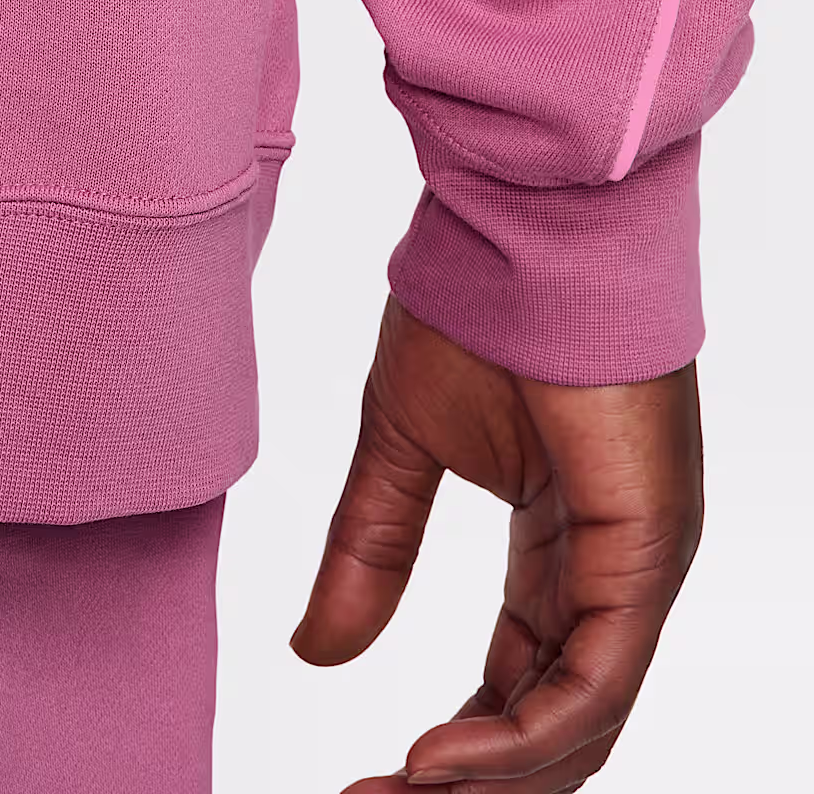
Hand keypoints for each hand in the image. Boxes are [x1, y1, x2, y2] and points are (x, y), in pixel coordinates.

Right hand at [290, 294, 702, 791]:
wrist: (515, 226)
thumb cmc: (470, 307)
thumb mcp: (397, 447)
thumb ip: (370, 548)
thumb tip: (318, 654)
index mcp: (566, 549)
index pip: (525, 684)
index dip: (457, 749)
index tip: (375, 781)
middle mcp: (615, 571)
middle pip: (559, 724)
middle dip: (472, 782)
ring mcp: (640, 563)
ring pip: (582, 721)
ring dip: (489, 777)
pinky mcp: (646, 548)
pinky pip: (596, 679)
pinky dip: (523, 734)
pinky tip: (443, 761)